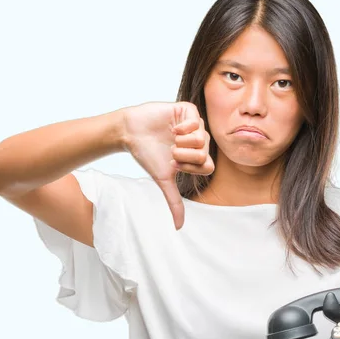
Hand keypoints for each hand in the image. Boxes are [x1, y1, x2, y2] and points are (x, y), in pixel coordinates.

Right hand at [122, 101, 214, 228]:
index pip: (208, 166)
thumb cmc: (147, 154)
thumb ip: (174, 201)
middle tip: (171, 150)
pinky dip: (182, 128)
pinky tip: (171, 128)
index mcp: (196, 156)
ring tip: (170, 138)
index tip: (174, 164)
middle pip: (205, 153)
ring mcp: (194, 124)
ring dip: (182, 142)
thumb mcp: (164, 180)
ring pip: (202, 138)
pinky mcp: (187, 110)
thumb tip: (178, 228)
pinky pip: (196, 121)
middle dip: (184, 155)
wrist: (131, 133)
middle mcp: (198, 140)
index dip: (190, 167)